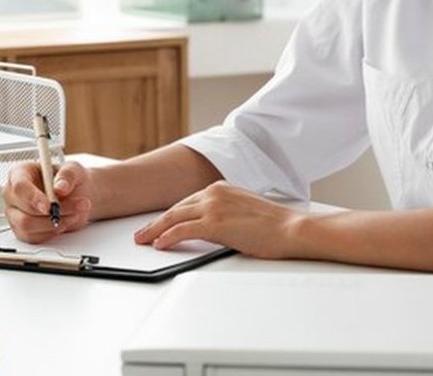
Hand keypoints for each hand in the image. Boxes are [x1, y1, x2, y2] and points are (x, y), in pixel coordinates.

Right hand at [1, 160, 94, 242]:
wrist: (76, 195)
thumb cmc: (68, 179)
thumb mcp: (73, 170)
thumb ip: (67, 175)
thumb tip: (60, 187)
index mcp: (19, 173)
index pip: (20, 187)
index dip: (34, 198)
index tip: (50, 206)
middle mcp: (13, 194)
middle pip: (24, 210)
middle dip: (53, 213)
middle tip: (75, 207)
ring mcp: (15, 214)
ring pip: (27, 226)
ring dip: (54, 224)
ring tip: (73, 214)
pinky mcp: (22, 230)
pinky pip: (33, 238)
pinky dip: (52, 232)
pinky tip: (63, 222)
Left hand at [133, 181, 302, 258]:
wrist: (290, 228)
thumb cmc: (274, 224)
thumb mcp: (243, 211)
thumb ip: (224, 213)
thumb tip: (210, 228)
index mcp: (220, 187)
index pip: (187, 202)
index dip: (170, 215)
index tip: (159, 224)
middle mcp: (214, 192)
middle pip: (176, 209)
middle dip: (157, 223)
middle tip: (142, 233)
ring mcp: (213, 206)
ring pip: (174, 218)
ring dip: (155, 230)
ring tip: (143, 240)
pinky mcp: (214, 223)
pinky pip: (182, 230)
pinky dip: (168, 237)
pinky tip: (159, 244)